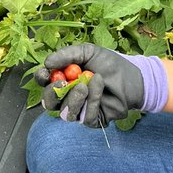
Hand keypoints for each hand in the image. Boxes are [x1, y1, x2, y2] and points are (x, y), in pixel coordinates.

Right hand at [34, 44, 167, 127]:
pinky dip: (92, 100)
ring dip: (75, 98)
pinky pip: (85, 117)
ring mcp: (79, 110)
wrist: (132, 77)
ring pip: (65, 113)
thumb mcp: (88, 52)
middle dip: (52, 93)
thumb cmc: (109, 64)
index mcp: (63, 79)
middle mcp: (67, 96)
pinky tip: (100, 88)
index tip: (45, 73)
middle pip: (49, 102)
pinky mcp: (92, 120)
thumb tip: (47, 63)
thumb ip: (67, 55)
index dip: (40, 79)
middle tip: (63, 83)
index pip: (43, 83)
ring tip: (86, 84)